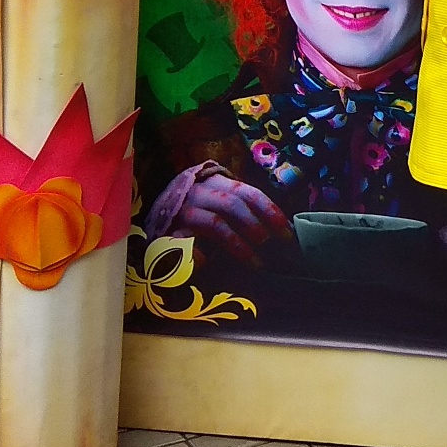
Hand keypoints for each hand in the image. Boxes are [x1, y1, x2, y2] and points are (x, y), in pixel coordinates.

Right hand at [168, 173, 293, 263]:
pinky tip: (209, 263)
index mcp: (218, 183)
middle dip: (255, 224)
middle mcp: (200, 192)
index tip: (287, 234)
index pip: (249, 192)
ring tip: (255, 263)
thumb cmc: (202, 208)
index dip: (271, 212)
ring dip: (239, 244)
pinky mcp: (169, 231)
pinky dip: (199, 254)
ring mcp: (184, 211)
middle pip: (232, 203)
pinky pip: (186, 243)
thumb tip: (281, 231)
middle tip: (270, 244)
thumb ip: (245, 210)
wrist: (158, 211)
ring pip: (215, 224)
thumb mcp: (222, 201)